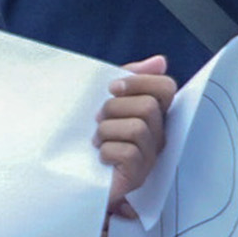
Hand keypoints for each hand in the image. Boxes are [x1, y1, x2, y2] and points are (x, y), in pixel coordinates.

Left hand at [99, 56, 173, 214]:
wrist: (71, 174)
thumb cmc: (91, 136)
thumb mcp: (108, 101)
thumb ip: (131, 79)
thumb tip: (160, 60)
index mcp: (152, 114)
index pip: (166, 87)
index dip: (140, 81)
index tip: (112, 87)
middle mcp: (157, 135)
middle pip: (149, 106)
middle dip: (114, 108)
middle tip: (98, 120)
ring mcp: (150, 157)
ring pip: (138, 128)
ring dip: (107, 131)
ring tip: (97, 140)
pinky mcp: (138, 175)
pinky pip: (128, 152)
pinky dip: (106, 151)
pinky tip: (100, 158)